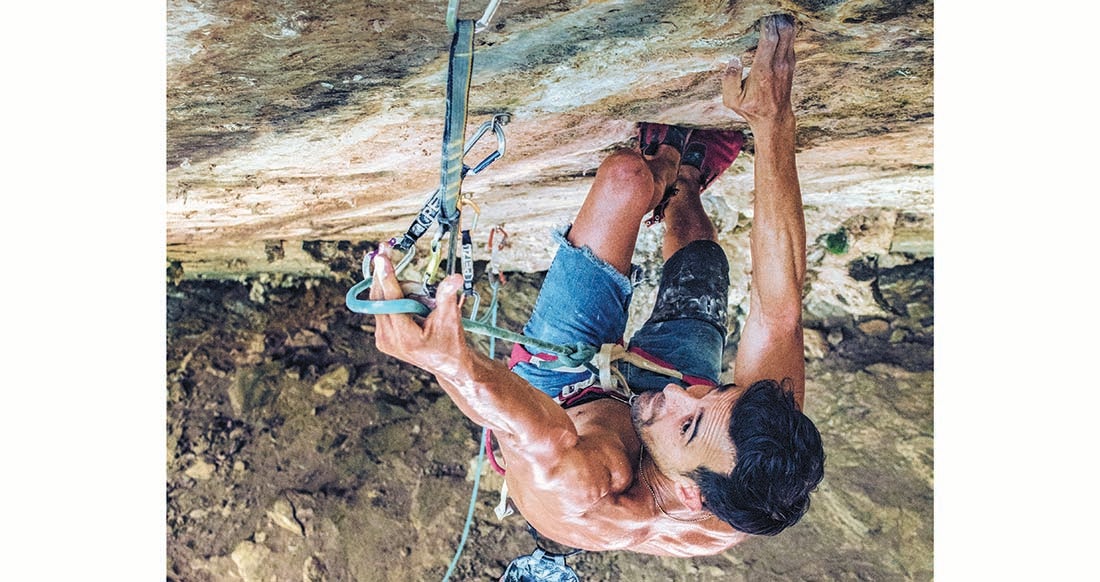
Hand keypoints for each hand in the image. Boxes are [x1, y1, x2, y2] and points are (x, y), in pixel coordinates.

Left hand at [369, 244, 470, 377]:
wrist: (447, 365)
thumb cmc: (451, 344)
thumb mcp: (450, 319)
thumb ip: (448, 296)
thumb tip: (455, 277)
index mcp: (405, 337)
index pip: (392, 300)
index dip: (387, 276)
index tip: (381, 257)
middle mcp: (389, 339)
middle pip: (379, 298)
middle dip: (385, 275)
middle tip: (386, 251)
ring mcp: (383, 339)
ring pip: (379, 301)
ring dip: (391, 286)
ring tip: (412, 288)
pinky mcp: (382, 336)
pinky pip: (382, 308)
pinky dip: (392, 296)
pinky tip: (408, 298)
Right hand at [722, 14, 796, 131]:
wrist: (775, 118)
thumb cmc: (751, 109)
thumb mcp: (732, 100)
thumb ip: (730, 79)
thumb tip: (733, 59)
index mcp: (763, 71)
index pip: (770, 39)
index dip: (767, 24)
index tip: (760, 15)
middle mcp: (778, 64)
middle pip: (785, 31)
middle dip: (776, 18)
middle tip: (766, 12)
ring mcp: (787, 63)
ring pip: (791, 33)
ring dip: (782, 21)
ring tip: (771, 14)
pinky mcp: (791, 62)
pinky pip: (791, 38)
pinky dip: (786, 28)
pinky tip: (777, 23)